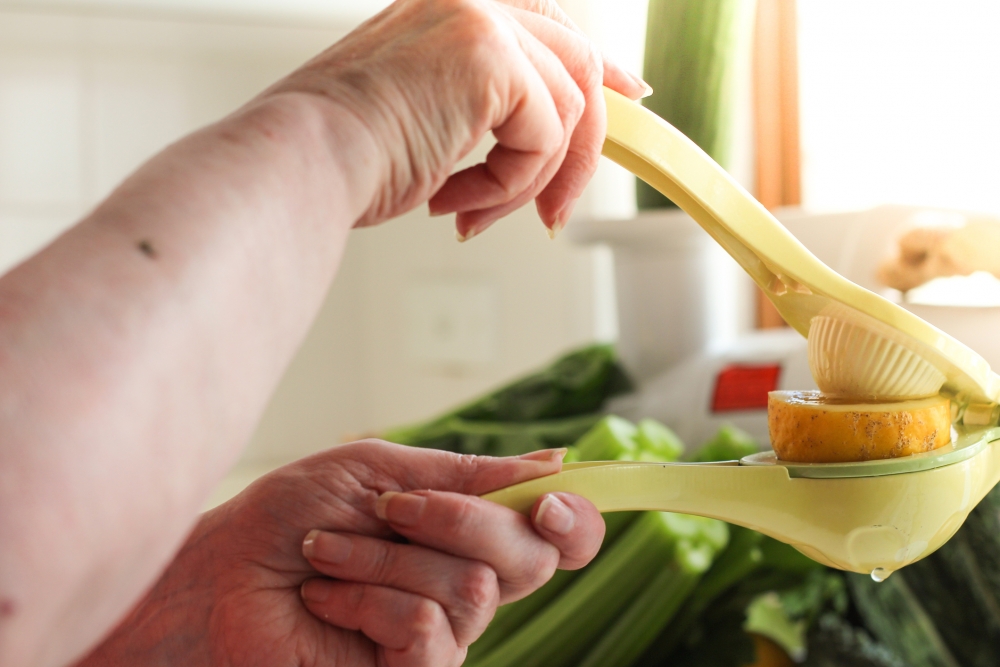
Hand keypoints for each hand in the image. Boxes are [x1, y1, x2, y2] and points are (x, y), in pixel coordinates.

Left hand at [77, 441, 603, 666]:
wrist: (220, 573)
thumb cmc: (290, 516)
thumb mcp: (381, 470)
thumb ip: (467, 473)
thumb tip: (555, 459)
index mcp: (466, 533)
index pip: (556, 537)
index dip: (575, 519)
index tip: (551, 497)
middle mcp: (464, 585)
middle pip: (530, 557)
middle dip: (459, 519)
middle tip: (389, 508)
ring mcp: (439, 635)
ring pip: (470, 588)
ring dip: (383, 557)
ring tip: (325, 555)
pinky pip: (427, 630)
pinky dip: (367, 599)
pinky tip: (326, 599)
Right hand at [266, 0, 647, 238]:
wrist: (303, 160)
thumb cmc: (343, 151)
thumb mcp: (427, 113)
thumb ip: (489, 104)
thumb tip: (543, 133)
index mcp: (454, 6)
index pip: (551, 25)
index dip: (599, 65)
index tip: (630, 93)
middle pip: (577, 69)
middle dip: (576, 153)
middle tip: (551, 215)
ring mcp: (483, 21)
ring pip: (565, 115)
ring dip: (525, 183)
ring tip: (470, 212)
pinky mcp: (493, 59)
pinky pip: (544, 139)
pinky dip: (509, 188)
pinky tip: (456, 203)